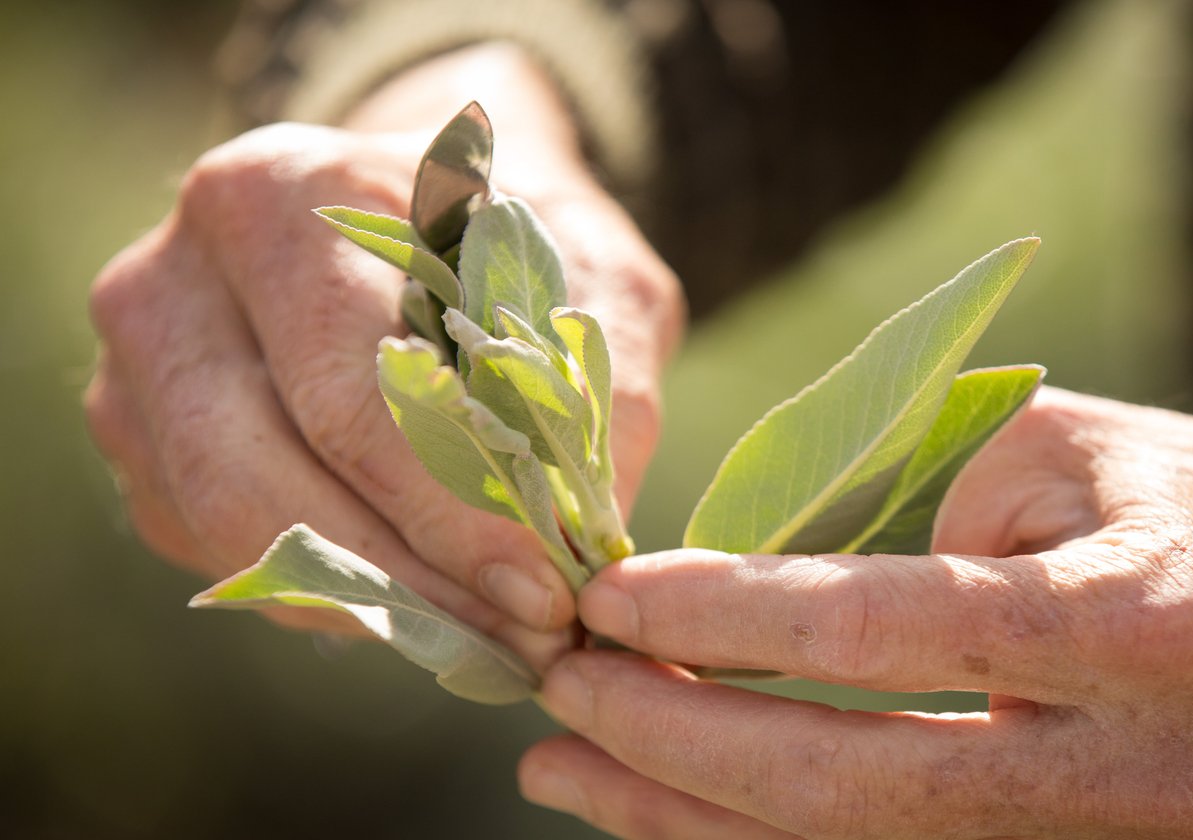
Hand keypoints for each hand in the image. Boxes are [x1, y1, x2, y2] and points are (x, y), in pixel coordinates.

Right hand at [85, 45, 682, 663]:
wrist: (419, 208)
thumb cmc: (513, 239)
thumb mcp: (593, 279)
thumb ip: (599, 395)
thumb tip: (586, 549)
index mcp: (278, 200)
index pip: (351, 399)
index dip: (450, 515)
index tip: (545, 591)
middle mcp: (173, 277)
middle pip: (259, 479)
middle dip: (406, 582)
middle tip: (523, 636)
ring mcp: (136, 365)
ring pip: (227, 528)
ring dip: (367, 602)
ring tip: (492, 631)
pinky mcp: (138, 438)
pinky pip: (219, 546)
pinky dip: (328, 588)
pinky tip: (423, 594)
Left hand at [520, 388, 1192, 837]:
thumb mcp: (1091, 456)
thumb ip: (934, 506)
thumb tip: (774, 580)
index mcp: (1137, 630)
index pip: (888, 630)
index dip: (729, 616)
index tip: (608, 592)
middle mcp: (1128, 776)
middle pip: (853, 793)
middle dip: (676, 745)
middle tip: (556, 688)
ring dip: (691, 823)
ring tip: (567, 765)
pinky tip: (677, 810)